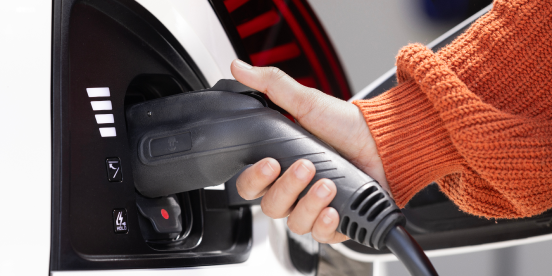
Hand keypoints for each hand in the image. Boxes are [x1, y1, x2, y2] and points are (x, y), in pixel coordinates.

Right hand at [231, 59, 386, 243]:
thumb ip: (271, 86)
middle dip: (286, 188)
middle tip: (306, 166)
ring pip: (295, 223)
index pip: (251, 186)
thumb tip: (240, 68)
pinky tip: (334, 210)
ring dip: (309, 204)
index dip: (254, 179)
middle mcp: (295, 191)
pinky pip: (322, 236)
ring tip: (328, 184)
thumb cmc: (345, 124)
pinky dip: (326, 225)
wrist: (384, 142)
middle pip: (271, 207)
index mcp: (281, 167)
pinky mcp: (337, 222)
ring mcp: (315, 207)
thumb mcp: (306, 101)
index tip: (269, 163)